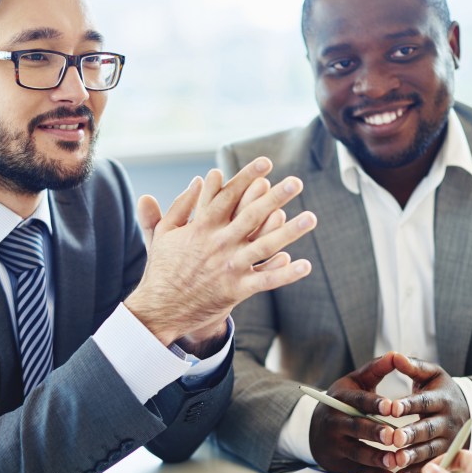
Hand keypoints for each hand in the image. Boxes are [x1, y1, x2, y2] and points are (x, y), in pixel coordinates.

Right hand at [126, 157, 316, 345]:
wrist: (160, 309)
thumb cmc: (162, 268)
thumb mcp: (164, 232)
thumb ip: (180, 205)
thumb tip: (199, 180)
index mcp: (201, 227)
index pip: (228, 196)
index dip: (247, 177)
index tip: (266, 163)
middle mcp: (219, 244)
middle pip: (252, 215)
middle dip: (275, 197)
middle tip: (296, 182)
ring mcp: (230, 267)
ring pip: (265, 246)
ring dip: (290, 231)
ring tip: (311, 217)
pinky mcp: (236, 290)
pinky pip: (266, 281)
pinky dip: (285, 274)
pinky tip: (305, 265)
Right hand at [309, 353, 399, 472]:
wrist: (316, 427)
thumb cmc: (344, 401)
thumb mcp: (356, 382)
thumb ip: (376, 369)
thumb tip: (396, 354)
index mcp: (340, 398)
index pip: (357, 400)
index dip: (374, 404)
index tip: (392, 407)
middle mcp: (333, 421)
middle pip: (356, 427)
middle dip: (375, 432)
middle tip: (394, 436)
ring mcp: (334, 444)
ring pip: (357, 452)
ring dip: (377, 458)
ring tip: (396, 461)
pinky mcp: (337, 463)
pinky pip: (358, 471)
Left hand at [388, 354, 470, 472]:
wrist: (464, 408)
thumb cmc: (440, 389)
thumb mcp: (431, 374)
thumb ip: (412, 366)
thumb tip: (395, 355)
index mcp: (442, 399)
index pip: (424, 402)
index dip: (408, 405)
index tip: (391, 408)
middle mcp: (448, 421)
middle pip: (428, 429)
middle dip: (411, 434)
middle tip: (393, 438)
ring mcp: (449, 441)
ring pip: (430, 451)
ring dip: (413, 457)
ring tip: (396, 460)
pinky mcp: (446, 456)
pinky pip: (430, 467)